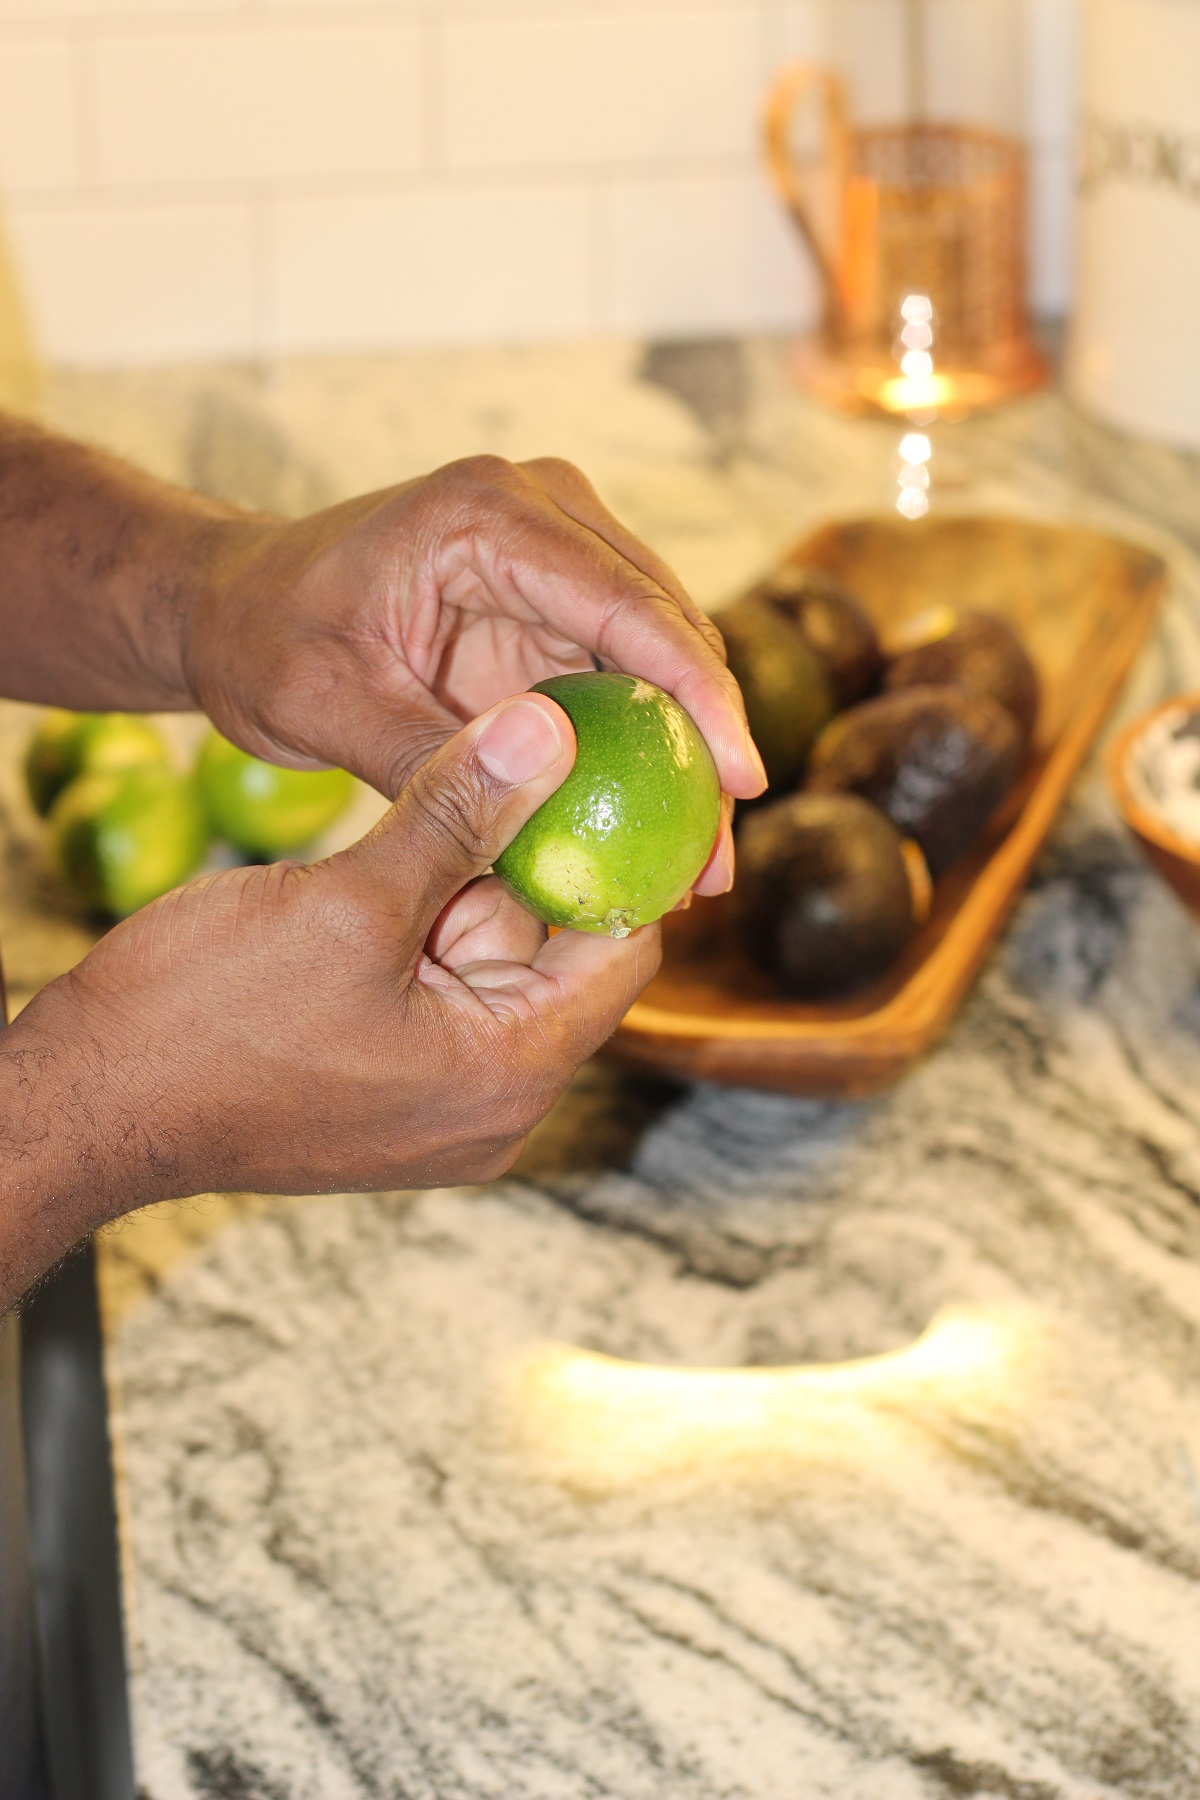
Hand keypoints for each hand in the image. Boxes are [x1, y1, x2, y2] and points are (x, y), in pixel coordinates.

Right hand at [0, 694, 656, 1308]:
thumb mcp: (348, 900)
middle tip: (471, 779)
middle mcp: (493, 1107)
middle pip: (551, 955)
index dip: (613, 852)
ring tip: (392, 845)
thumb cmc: (207, 1018)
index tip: (594, 768)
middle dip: (508, 869)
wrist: (87, 1102)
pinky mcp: (388, 1093)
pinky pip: (433, 995)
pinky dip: (409, 934)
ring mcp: (438, 1106)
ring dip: (448, 895)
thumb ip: (459, 812)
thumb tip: (550, 730)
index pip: (620, 950)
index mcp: (509, 1075)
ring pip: (484, 964)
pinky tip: (360, 888)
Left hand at [184, 455, 764, 893]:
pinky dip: (647, 751)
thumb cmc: (262, 639)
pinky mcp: (559, 602)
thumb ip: (426, 753)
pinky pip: (629, 677)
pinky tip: (658, 833)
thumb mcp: (322, 706)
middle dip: (708, 743)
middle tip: (716, 861)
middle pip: (667, 625)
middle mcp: (543, 513)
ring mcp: (559, 553)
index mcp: (487, 513)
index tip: (742, 779)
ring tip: (701, 866)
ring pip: (664, 654)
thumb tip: (542, 787)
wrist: (235, 607)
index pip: (627, 602)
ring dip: (688, 756)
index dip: (698, 693)